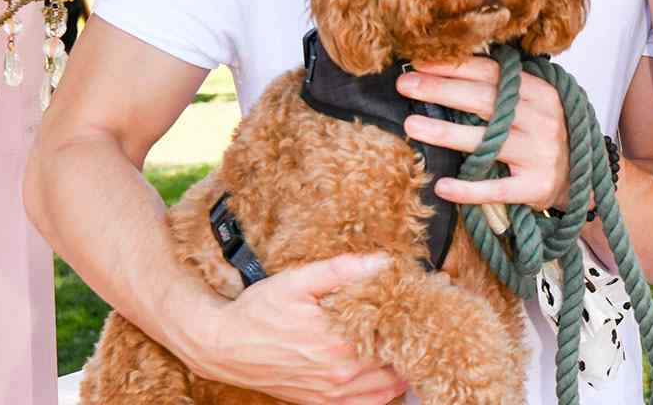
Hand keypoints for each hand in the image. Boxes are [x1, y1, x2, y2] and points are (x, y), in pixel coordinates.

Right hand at [191, 253, 409, 403]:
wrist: (224, 346)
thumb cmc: (259, 311)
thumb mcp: (297, 281)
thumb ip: (341, 270)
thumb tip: (382, 261)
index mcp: (338, 341)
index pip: (395, 331)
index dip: (415, 314)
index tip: (428, 296)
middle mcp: (339, 373)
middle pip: (398, 362)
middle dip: (414, 339)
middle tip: (425, 317)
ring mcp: (331, 393)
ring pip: (389, 388)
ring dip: (405, 368)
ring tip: (412, 343)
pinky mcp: (321, 403)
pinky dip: (386, 392)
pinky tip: (390, 372)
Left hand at [399, 57, 570, 211]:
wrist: (582, 177)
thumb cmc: (545, 135)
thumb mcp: (534, 104)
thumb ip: (503, 89)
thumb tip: (447, 71)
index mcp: (539, 92)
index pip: (491, 73)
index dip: (454, 67)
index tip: (419, 63)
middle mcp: (540, 118)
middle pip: (483, 100)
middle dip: (440, 90)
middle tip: (405, 85)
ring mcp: (539, 153)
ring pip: (486, 141)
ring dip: (444, 133)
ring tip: (410, 125)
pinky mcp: (536, 186)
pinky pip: (497, 188)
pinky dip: (468, 189)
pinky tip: (442, 186)